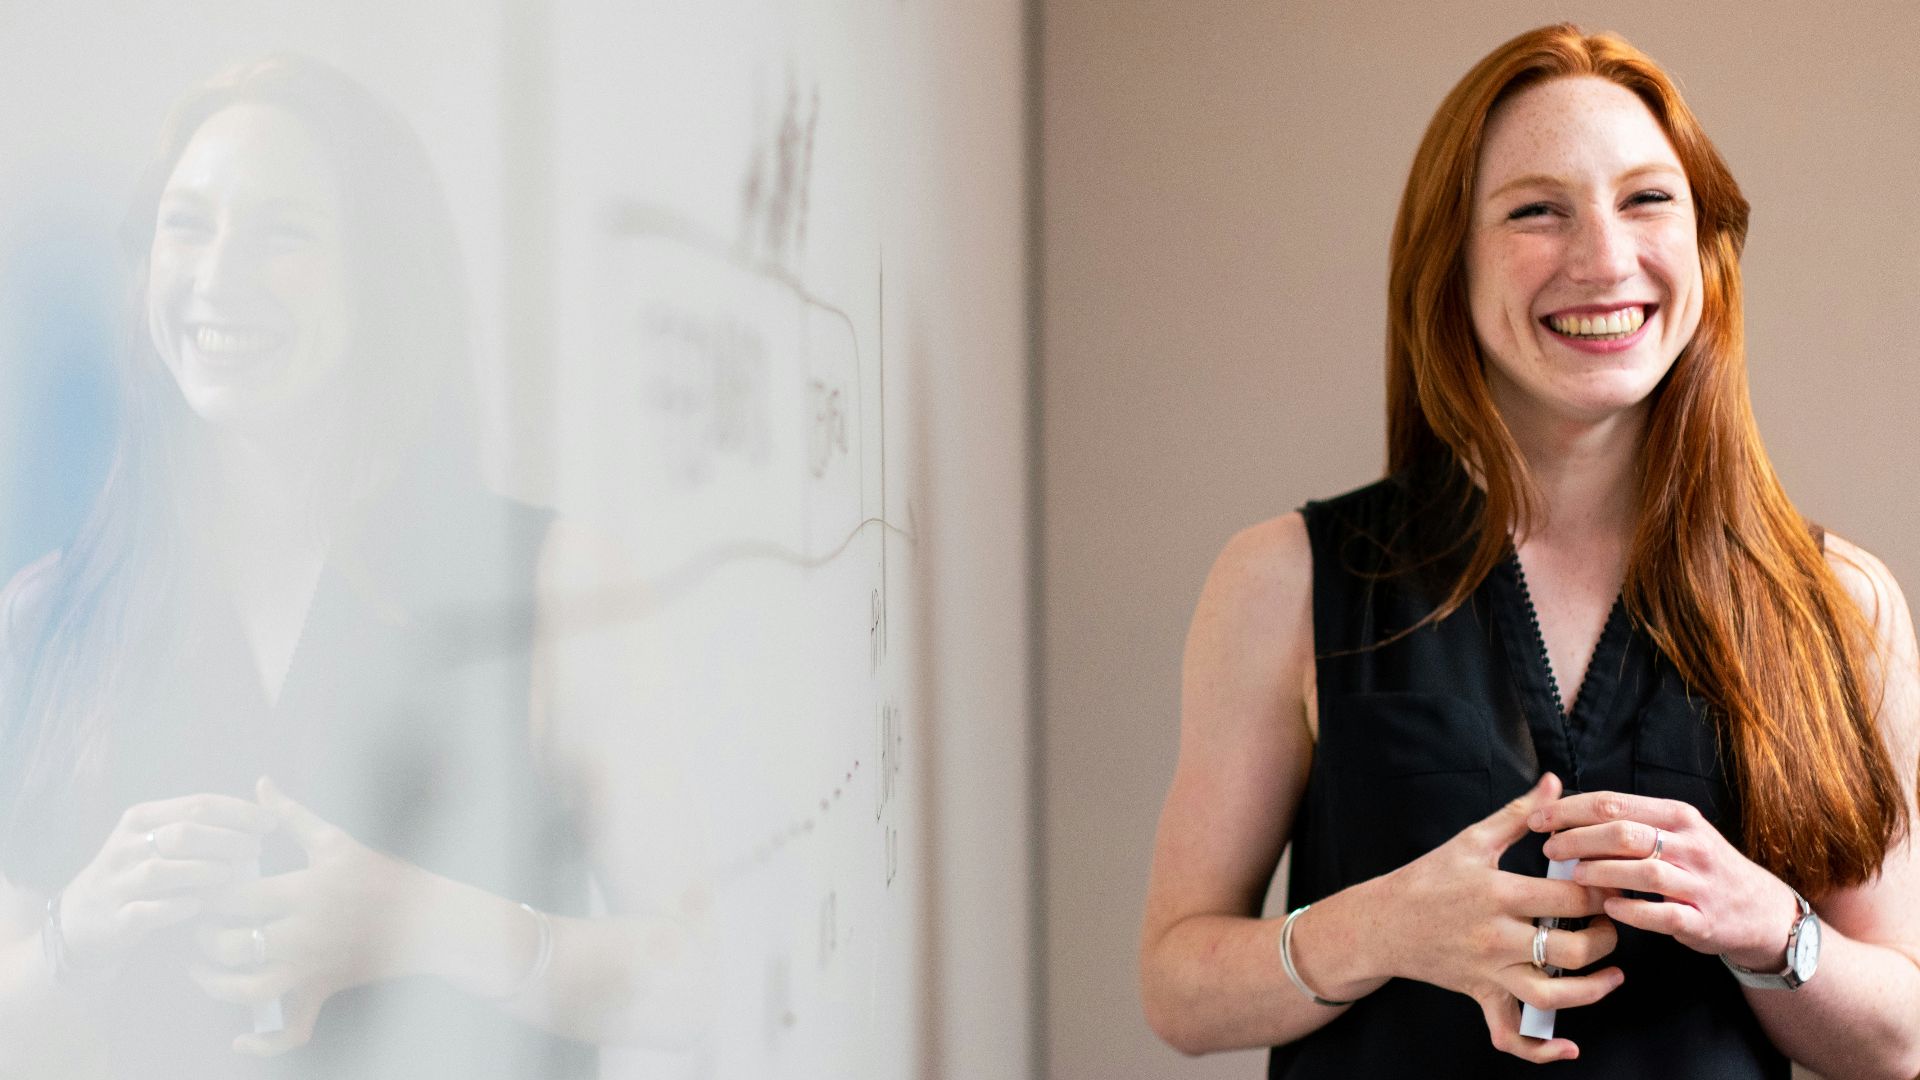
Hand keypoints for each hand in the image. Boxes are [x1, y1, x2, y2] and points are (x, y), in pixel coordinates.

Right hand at [57, 794, 275, 972]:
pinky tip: (200, 905)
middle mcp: (126, 846)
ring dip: (205, 871)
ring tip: (234, 875)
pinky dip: (177, 907)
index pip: (197, 804)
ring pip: (164, 870)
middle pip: (184, 833)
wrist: (82, 920)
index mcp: (141, 818)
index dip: (239, 811)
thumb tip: (264, 806)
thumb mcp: (158, 839)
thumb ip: (199, 823)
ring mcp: (118, 883)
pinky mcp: (115, 918)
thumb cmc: (138, 874)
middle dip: (227, 839)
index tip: (271, 822)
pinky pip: (148, 911)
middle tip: (256, 850)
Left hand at [190, 776, 427, 1055]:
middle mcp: (304, 933)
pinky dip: (263, 1043)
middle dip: (202, 938)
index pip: (235, 897)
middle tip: (196, 926)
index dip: (206, 894)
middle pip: (231, 945)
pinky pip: (291, 1030)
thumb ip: (291, 815)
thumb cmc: (379, 874)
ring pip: (248, 990)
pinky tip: (239, 1039)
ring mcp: (313, 967)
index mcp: (305, 891)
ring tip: (202, 970)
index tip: (198, 887)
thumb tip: (260, 784)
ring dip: (215, 985)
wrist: (428, 919)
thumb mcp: (335, 841)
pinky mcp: (323, 990)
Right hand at [1378, 772, 1622, 1062]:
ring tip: (1613, 972)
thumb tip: (1555, 783)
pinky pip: (1511, 1035)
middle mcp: (1496, 937)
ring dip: (1593, 990)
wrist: (1381, 923)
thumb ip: (1519, 814)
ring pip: (1553, 996)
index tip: (1614, 883)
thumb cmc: (1427, 878)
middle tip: (1613, 922)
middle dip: (1606, 937)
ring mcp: (1489, 972)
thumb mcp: (1471, 840)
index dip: (1603, 892)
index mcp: (1498, 893)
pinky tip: (1569, 1046)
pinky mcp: (1481, 996)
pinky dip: (1540, 1050)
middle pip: (1572, 949)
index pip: (1570, 898)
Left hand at [1530, 790, 1800, 970]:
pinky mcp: (1703, 919)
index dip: (1569, 810)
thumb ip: (1630, 821)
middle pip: (1623, 833)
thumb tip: (1566, 811)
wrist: (1760, 910)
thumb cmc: (1701, 867)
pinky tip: (1608, 907)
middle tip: (1549, 849)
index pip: (1613, 804)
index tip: (1538, 819)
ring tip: (1573, 876)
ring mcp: (1698, 883)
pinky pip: (1663, 914)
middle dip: (1578, 839)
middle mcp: (1690, 844)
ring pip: (1643, 871)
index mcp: (1677, 816)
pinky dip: (1632, 911)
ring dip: (1601, 872)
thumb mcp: (1676, 832)